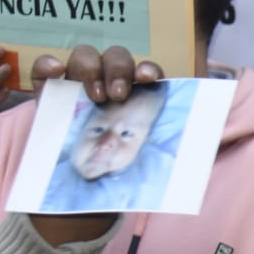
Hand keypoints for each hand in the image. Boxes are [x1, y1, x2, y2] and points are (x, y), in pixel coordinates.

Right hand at [25, 45, 161, 246]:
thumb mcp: (147, 162)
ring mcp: (75, 86)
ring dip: (91, 68)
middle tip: (118, 95)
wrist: (80, 198)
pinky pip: (43, 69)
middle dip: (118, 70)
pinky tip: (57, 71)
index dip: (148, 68)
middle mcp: (107, 84)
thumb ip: (170, 149)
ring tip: (95, 97)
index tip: (147, 78)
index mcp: (135, 96)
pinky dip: (48, 65)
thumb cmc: (117, 174)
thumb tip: (209, 149)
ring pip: (84, 56)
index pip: (145, 71)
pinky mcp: (46, 93)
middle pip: (116, 58)